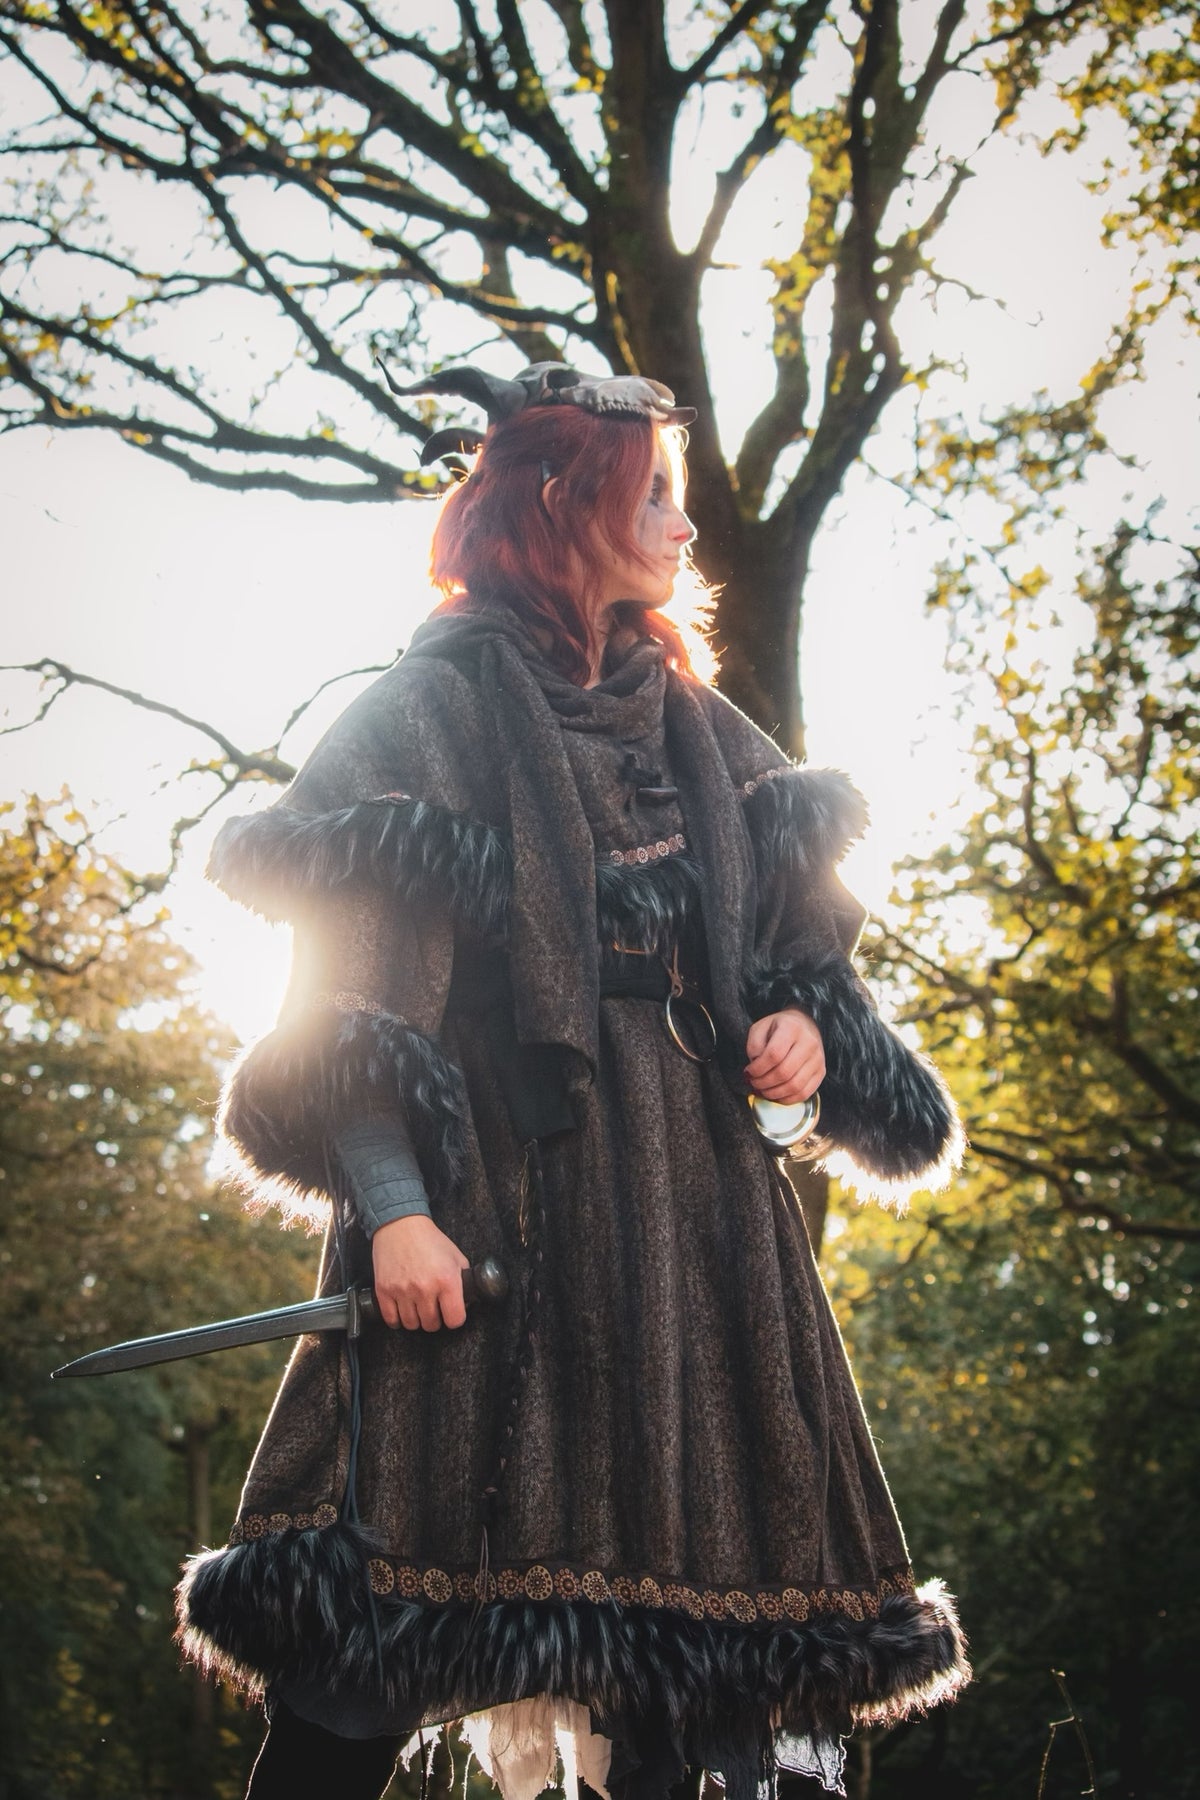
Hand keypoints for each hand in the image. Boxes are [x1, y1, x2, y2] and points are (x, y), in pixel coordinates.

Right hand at [371, 1214, 470, 1331]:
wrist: (400, 1225)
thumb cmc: (430, 1240)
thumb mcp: (456, 1256)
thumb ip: (463, 1280)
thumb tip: (465, 1302)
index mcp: (447, 1280)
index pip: (455, 1319)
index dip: (455, 1318)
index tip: (451, 1313)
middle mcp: (425, 1288)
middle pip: (431, 1325)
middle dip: (435, 1319)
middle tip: (433, 1308)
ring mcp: (403, 1291)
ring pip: (411, 1325)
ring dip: (416, 1319)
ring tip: (418, 1307)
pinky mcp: (384, 1291)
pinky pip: (391, 1320)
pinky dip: (397, 1319)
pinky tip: (402, 1310)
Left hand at [745, 1009, 824, 1104]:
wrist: (803, 1025)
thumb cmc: (778, 1028)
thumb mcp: (760, 1028)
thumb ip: (754, 1045)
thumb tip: (756, 1066)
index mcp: (792, 1028)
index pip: (774, 1054)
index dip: (758, 1068)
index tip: (749, 1072)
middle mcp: (809, 1042)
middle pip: (784, 1072)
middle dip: (764, 1083)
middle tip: (754, 1083)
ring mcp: (818, 1058)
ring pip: (795, 1086)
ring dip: (774, 1093)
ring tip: (763, 1090)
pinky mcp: (821, 1072)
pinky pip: (805, 1093)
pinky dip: (787, 1099)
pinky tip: (776, 1095)